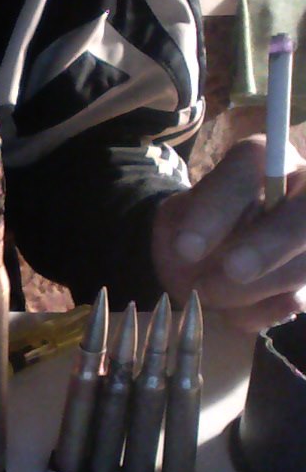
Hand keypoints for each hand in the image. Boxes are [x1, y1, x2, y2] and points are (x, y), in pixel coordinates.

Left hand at [151, 135, 305, 332]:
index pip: (249, 168)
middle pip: (303, 217)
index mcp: (265, 159)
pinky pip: (296, 301)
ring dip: (251, 288)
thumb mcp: (177, 216)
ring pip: (304, 265)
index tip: (186, 246)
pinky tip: (235, 311)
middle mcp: (303, 191)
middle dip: (267, 247)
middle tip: (230, 270)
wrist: (200, 261)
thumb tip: (193, 249)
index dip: (220, 209)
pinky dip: (261, 312)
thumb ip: (187, 222)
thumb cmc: (192, 228)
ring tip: (207, 291)